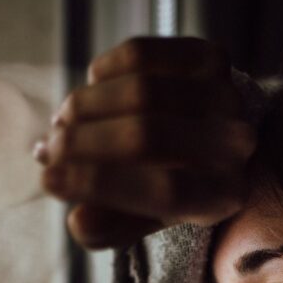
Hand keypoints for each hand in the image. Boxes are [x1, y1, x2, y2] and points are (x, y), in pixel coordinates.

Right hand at [36, 37, 256, 249]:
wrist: (213, 136)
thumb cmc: (169, 185)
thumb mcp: (141, 217)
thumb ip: (111, 227)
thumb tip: (77, 220)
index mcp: (223, 196)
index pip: (164, 192)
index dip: (100, 185)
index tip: (47, 181)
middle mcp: (235, 146)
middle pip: (147, 137)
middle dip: (83, 143)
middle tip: (47, 151)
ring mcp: (226, 96)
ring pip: (141, 91)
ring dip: (85, 106)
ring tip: (61, 124)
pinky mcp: (210, 58)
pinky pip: (141, 55)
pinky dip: (103, 71)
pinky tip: (91, 90)